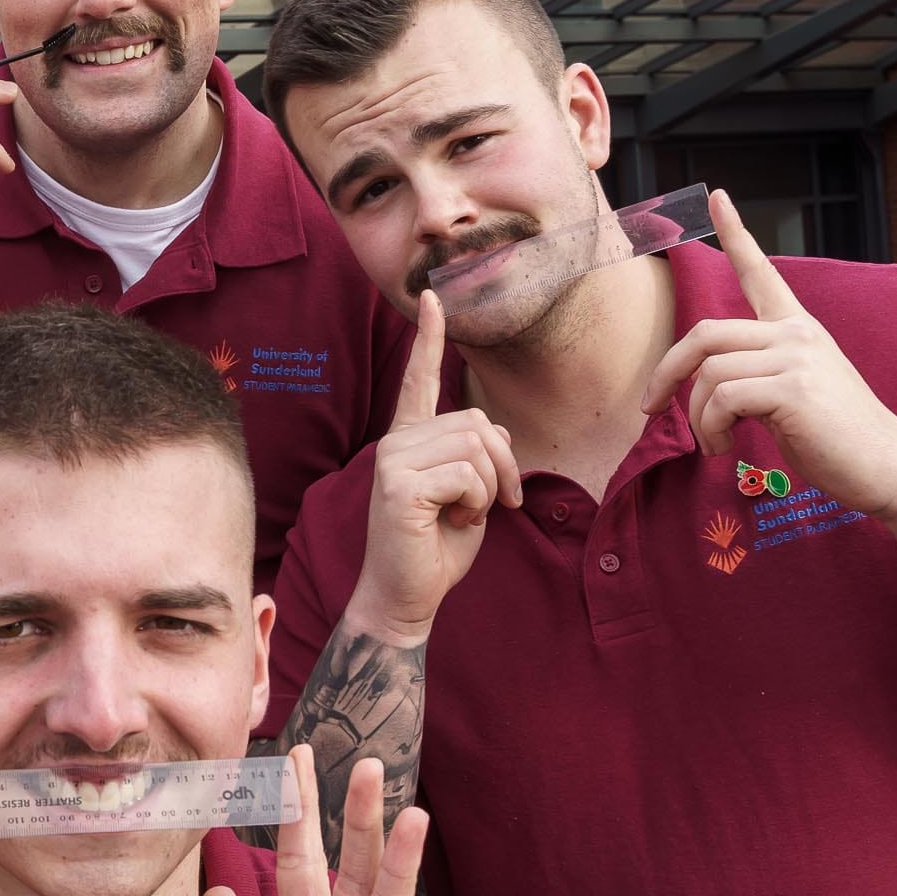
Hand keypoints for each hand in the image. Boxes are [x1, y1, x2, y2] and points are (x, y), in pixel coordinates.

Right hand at [351, 292, 521, 638]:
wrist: (406, 598)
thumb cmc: (436, 551)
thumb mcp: (471, 498)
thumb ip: (479, 460)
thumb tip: (500, 434)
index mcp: (409, 441)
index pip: (420, 381)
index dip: (430, 340)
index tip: (433, 297)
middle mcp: (396, 443)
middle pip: (478, 423)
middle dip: (504, 465)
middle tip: (496, 505)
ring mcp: (392, 460)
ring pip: (477, 447)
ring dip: (490, 488)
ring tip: (467, 516)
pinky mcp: (398, 485)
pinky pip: (467, 475)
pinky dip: (477, 503)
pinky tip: (455, 523)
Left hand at [639, 191, 896, 518]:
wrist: (888, 467)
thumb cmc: (839, 440)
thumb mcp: (795, 394)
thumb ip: (758, 376)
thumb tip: (708, 388)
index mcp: (798, 329)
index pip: (761, 272)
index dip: (735, 233)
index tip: (715, 196)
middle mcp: (797, 333)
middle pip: (704, 332)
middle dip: (667, 371)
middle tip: (650, 407)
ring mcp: (796, 357)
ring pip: (708, 372)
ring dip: (697, 417)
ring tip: (715, 443)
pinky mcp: (793, 389)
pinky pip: (722, 398)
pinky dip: (711, 428)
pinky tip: (727, 447)